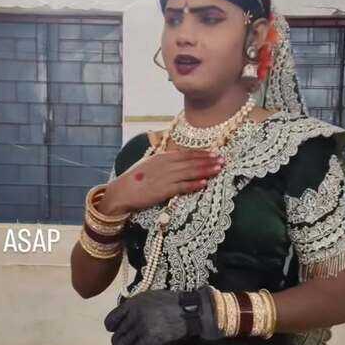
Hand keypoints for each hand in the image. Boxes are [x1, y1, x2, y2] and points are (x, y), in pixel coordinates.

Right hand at [101, 148, 224, 214]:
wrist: (122, 191)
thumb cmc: (134, 180)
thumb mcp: (149, 165)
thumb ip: (164, 162)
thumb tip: (178, 160)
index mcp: (162, 157)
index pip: (186, 153)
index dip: (201, 153)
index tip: (214, 153)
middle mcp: (166, 165)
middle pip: (191, 161)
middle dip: (208, 161)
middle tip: (222, 160)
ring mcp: (165, 177)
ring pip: (190, 172)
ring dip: (206, 170)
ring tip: (218, 169)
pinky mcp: (164, 190)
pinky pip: (183, 186)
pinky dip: (194, 184)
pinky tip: (204, 183)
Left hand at [104, 286, 223, 344]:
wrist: (192, 310)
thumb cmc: (175, 303)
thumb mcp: (153, 297)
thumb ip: (139, 306)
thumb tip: (130, 318)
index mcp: (134, 303)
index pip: (112, 318)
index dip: (111, 328)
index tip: (113, 332)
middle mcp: (134, 315)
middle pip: (117, 334)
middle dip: (117, 344)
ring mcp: (141, 328)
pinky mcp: (149, 340)